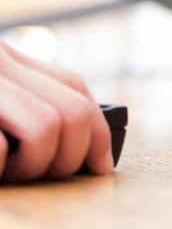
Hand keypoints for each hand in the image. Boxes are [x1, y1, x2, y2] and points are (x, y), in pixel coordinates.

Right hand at [0, 40, 112, 181]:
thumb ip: (24, 97)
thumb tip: (79, 140)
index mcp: (7, 58)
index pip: (75, 87)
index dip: (97, 132)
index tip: (101, 165)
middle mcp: (1, 61)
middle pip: (72, 111)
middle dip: (70, 156)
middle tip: (41, 172)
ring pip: (47, 127)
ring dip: (34, 164)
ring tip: (9, 171)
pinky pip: (0, 148)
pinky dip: (0, 168)